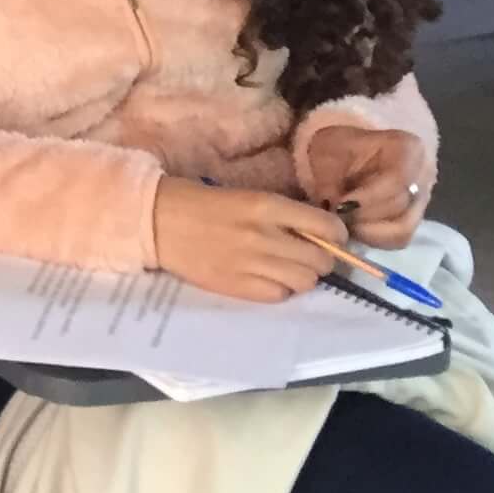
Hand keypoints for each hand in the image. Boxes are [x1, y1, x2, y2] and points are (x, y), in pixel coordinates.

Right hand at [149, 178, 345, 301]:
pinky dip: (280, 289)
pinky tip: (266, 278)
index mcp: (266, 206)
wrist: (156, 221)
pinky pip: (279, 296)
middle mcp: (263, 236)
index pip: (325, 227)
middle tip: (308, 255)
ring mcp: (250, 265)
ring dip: (303, 276)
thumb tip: (320, 234)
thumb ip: (283, 214)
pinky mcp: (237, 287)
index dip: (337, 236)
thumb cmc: (202, 202)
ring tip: (286, 268)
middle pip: (320, 260)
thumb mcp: (247, 197)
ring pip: (305, 282)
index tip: (332, 237)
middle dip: (322, 259)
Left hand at [305, 125, 430, 248]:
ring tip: (343, 221)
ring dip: (368, 230)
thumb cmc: (338, 148)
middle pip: (399, 206)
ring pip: (402, 228)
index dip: (368, 198)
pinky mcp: (413, 220)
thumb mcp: (327, 153)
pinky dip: (374, 239)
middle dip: (363, 215)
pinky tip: (354, 229)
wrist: (345, 154)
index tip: (339, 206)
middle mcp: (422, 175)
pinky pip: (400, 239)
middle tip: (335, 214)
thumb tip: (334, 209)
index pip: (397, 180)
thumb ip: (329, 179)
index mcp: (407, 148)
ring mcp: (421, 200)